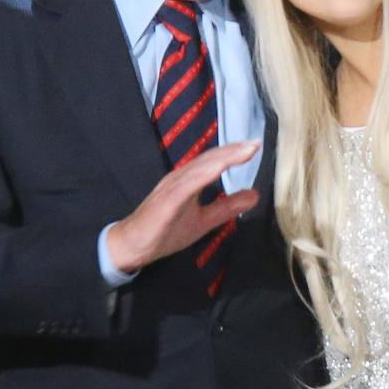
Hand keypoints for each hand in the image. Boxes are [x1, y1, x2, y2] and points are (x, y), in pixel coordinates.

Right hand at [105, 140, 260, 272]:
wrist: (132, 245)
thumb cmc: (164, 231)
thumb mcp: (204, 220)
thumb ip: (227, 207)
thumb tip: (254, 196)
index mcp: (189, 180)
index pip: (214, 161)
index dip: (234, 153)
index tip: (255, 145)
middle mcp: (181, 178)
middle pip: (209, 159)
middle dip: (233, 149)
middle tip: (255, 142)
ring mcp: (172, 187)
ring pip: (200, 167)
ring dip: (223, 157)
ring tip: (244, 150)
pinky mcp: (167, 200)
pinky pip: (187, 185)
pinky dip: (203, 174)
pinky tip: (219, 168)